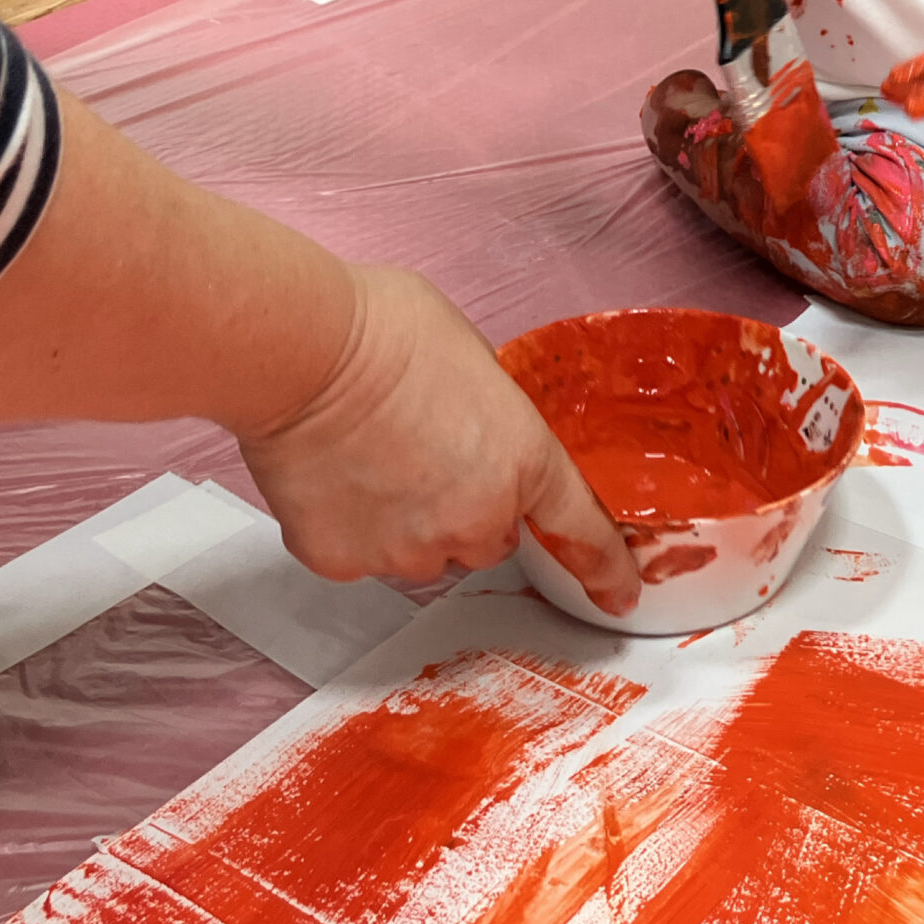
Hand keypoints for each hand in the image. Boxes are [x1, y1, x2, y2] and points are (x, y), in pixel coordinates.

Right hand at [238, 265, 641, 612]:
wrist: (304, 354)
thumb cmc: (385, 332)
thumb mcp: (474, 356)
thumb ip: (491, 414)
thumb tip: (473, 430)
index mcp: (523, 459)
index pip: (579, 529)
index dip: (604, 567)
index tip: (618, 592)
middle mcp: (476, 519)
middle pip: (487, 536)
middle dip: (464, 505)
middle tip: (423, 449)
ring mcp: (409, 549)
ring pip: (420, 550)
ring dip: (406, 518)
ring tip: (370, 453)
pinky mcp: (346, 563)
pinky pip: (359, 554)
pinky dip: (349, 525)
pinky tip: (333, 472)